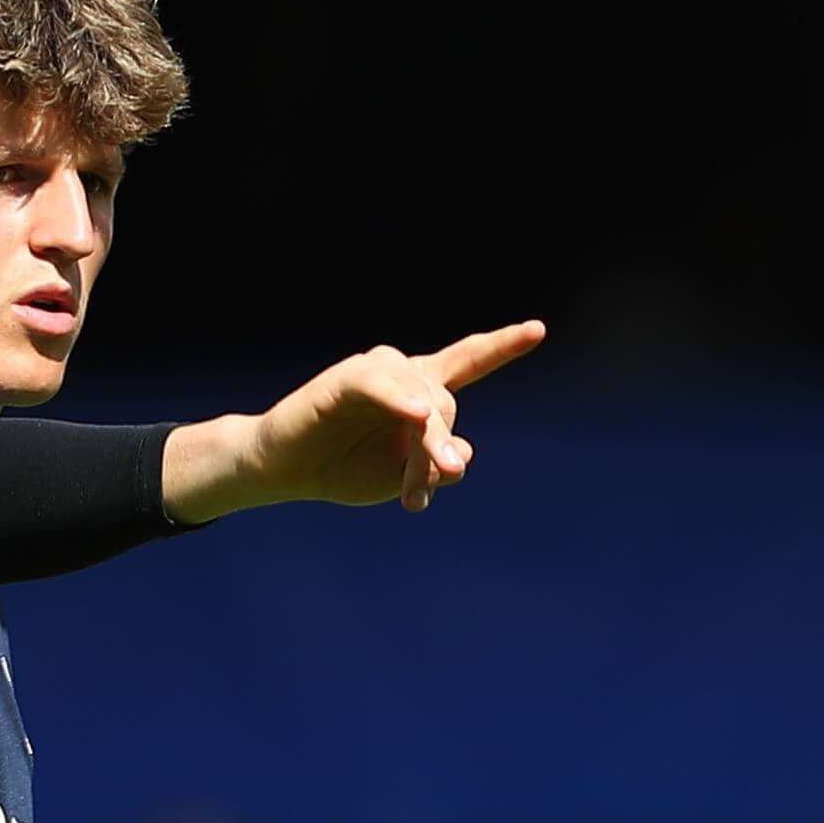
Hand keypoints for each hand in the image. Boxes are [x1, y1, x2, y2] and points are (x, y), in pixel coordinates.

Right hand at [169, 321, 544, 521]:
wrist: (286, 469)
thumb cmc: (346, 468)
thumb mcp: (403, 477)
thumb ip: (436, 466)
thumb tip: (462, 454)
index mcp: (421, 391)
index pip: (468, 361)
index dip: (502, 347)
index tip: (537, 329)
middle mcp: (403, 374)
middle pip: (445, 407)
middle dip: (437, 453)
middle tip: (425, 492)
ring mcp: (375, 373)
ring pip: (421, 403)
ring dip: (420, 447)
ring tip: (411, 488)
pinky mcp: (344, 380)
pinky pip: (380, 386)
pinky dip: (399, 400)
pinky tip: (416, 413)